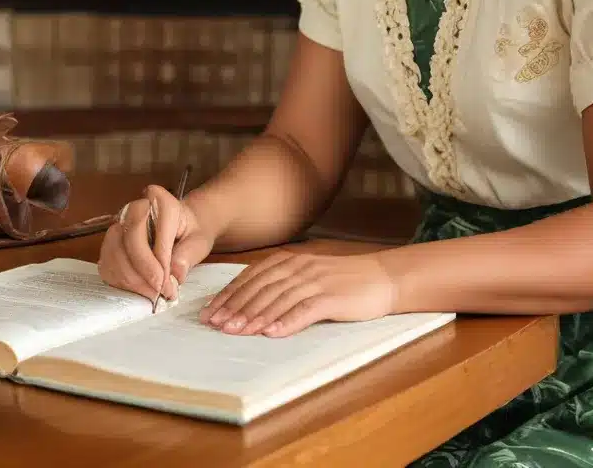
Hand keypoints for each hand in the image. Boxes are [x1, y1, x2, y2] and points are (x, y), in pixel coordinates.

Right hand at [98, 185, 216, 303]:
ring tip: (151, 294)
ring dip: (132, 279)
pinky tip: (138, 290)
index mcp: (159, 200)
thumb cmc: (190, 232)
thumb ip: (188, 255)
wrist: (181, 229)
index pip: (153, 228)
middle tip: (159, 291)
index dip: (158, 258)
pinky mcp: (110, 243)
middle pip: (130, 239)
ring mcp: (119, 224)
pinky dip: (121, 282)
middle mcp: (134, 208)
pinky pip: (107, 263)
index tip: (167, 283)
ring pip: (115, 252)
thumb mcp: (199, 241)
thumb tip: (174, 273)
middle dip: (144, 270)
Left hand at [198, 250, 396, 337]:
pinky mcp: (332, 297)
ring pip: (278, 299)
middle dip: (235, 307)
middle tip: (215, 325)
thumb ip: (281, 284)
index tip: (210, 312)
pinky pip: (306, 310)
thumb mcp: (307, 275)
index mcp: (289, 260)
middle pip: (260, 288)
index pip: (251, 278)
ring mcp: (315, 281)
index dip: (229, 295)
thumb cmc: (342, 281)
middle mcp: (299, 267)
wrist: (382, 277)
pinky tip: (272, 333)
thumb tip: (249, 303)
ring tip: (236, 332)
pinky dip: (287, 322)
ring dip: (254, 316)